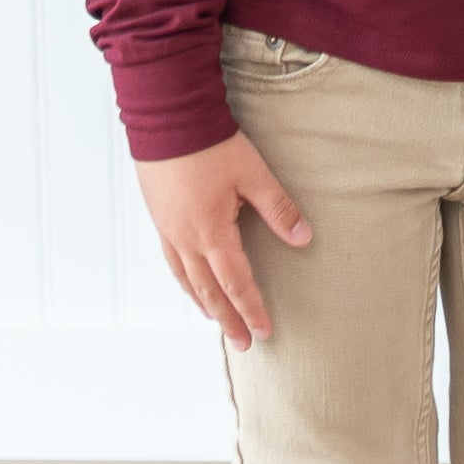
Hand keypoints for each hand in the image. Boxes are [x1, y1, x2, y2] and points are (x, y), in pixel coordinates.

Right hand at [133, 130, 309, 349]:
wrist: (167, 121)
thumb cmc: (211, 145)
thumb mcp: (254, 174)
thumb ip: (279, 209)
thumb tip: (304, 239)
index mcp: (211, 233)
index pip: (237, 282)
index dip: (252, 308)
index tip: (265, 332)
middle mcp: (185, 239)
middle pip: (209, 290)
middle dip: (228, 318)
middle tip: (243, 343)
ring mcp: (168, 231)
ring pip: (187, 279)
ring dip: (204, 303)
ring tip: (217, 321)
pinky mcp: (160, 218)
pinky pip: (172, 262)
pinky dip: (185, 281)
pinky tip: (191, 283)